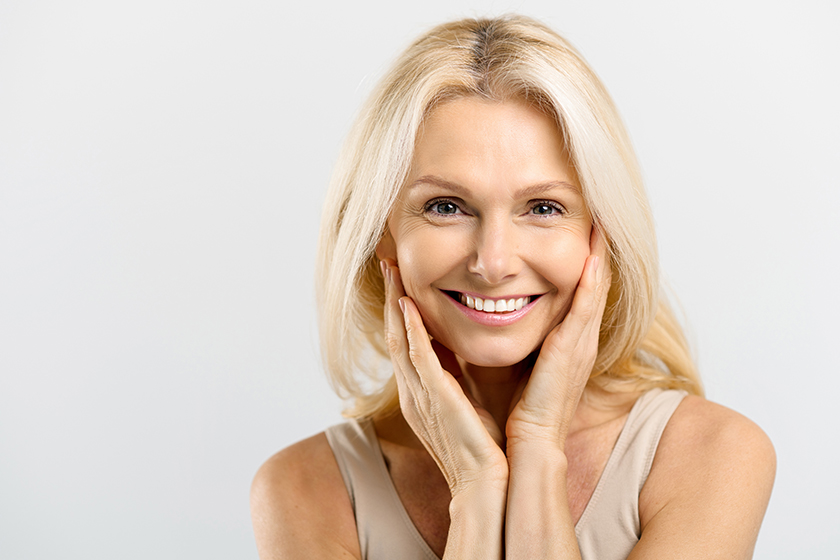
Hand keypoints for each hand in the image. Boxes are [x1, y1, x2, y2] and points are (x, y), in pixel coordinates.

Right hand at [381, 260, 508, 495]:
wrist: (486, 484)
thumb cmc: (481, 448)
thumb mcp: (465, 404)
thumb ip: (456, 378)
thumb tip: (460, 352)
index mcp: (420, 393)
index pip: (404, 342)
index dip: (398, 310)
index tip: (399, 280)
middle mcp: (412, 391)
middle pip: (393, 335)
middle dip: (389, 299)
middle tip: (386, 265)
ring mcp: (420, 395)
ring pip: (399, 341)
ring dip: (394, 305)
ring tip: (391, 273)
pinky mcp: (435, 400)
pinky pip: (419, 359)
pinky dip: (410, 331)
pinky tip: (407, 306)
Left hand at [505, 226, 611, 449]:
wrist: (530, 443)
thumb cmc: (520, 409)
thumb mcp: (519, 362)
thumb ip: (513, 337)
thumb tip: (489, 311)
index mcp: (568, 341)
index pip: (579, 291)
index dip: (583, 261)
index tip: (581, 229)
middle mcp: (581, 338)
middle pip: (594, 283)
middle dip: (597, 248)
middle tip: (599, 213)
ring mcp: (581, 343)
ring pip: (595, 288)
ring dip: (599, 254)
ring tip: (601, 221)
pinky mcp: (573, 350)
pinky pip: (586, 307)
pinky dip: (592, 280)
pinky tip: (593, 254)